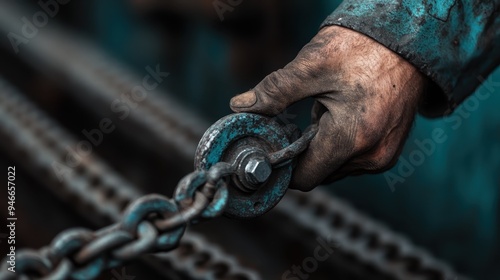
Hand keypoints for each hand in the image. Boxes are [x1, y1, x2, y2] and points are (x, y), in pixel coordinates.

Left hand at [230, 25, 427, 190]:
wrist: (407, 40)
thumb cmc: (362, 48)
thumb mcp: (312, 66)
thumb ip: (274, 91)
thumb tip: (239, 107)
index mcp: (352, 139)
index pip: (305, 178)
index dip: (283, 166)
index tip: (272, 146)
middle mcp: (372, 156)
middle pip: (320, 173)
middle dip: (304, 153)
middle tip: (299, 121)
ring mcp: (385, 155)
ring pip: (336, 167)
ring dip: (323, 147)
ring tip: (327, 110)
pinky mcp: (390, 150)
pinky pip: (354, 159)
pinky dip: (341, 144)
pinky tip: (342, 115)